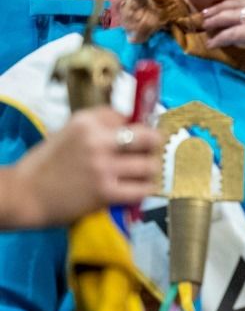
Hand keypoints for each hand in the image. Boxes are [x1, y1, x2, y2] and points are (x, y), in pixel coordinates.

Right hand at [7, 108, 161, 227]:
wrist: (23, 194)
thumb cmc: (46, 164)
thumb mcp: (67, 133)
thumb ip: (98, 126)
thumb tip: (131, 122)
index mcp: (86, 122)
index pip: (127, 115)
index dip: (136, 126)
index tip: (138, 135)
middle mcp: (97, 141)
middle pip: (148, 137)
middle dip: (154, 145)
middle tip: (150, 152)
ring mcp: (102, 167)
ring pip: (149, 165)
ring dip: (150, 170)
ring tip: (143, 174)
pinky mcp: (105, 192)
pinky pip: (142, 190)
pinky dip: (144, 190)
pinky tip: (137, 189)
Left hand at [201, 0, 244, 81]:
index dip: (233, 2)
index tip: (220, 7)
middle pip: (240, 3)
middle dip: (219, 8)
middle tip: (205, 15)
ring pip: (234, 15)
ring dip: (217, 20)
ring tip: (205, 27)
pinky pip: (235, 32)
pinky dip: (221, 37)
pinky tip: (213, 44)